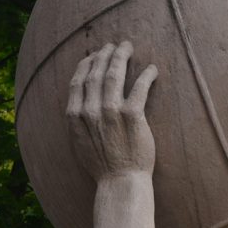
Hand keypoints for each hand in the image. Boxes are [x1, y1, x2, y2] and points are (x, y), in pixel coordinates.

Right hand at [67, 40, 157, 181]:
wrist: (120, 182)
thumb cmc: (102, 166)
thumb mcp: (80, 142)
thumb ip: (78, 121)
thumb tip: (80, 104)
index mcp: (75, 116)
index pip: (78, 80)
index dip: (87, 64)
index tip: (94, 55)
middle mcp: (90, 111)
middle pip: (96, 72)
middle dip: (105, 54)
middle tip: (114, 45)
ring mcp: (111, 112)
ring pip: (114, 75)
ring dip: (121, 57)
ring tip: (128, 48)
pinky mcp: (133, 116)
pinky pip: (139, 87)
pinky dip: (146, 75)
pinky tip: (152, 69)